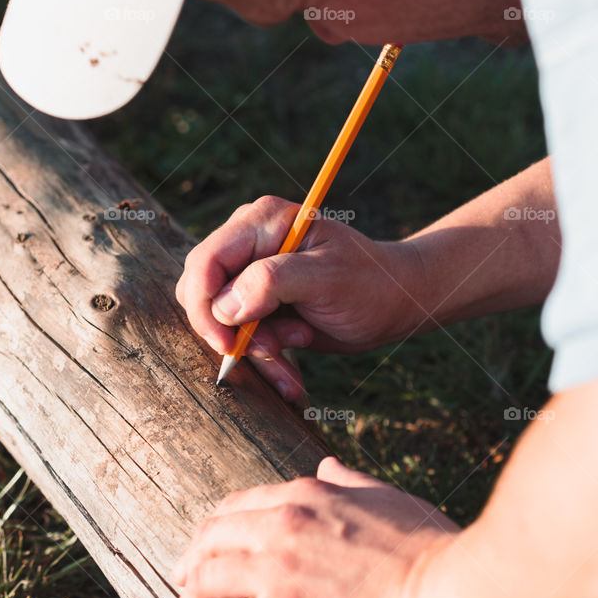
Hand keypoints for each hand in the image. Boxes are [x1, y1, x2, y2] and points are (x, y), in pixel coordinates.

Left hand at [171, 456, 458, 597]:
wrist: (449, 589)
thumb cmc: (431, 547)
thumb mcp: (388, 496)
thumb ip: (349, 481)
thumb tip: (327, 464)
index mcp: (307, 493)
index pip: (234, 508)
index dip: (210, 539)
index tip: (203, 565)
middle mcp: (283, 522)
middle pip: (206, 543)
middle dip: (187, 578)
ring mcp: (279, 567)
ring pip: (201, 587)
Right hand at [175, 195, 421, 398]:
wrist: (393, 302)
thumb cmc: (369, 283)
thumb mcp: (327, 278)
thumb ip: (272, 282)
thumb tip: (224, 306)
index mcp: (262, 222)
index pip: (206, 262)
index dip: (207, 306)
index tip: (229, 343)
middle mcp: (248, 242)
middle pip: (204, 293)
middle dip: (233, 331)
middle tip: (276, 347)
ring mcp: (250, 273)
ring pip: (220, 322)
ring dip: (256, 349)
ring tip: (301, 343)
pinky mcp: (257, 303)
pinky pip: (240, 337)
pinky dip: (264, 359)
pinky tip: (291, 375)